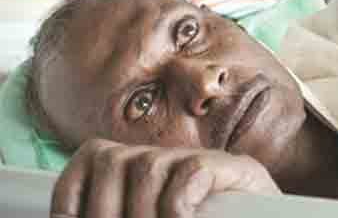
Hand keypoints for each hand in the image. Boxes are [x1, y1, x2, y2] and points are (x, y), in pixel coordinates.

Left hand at [50, 138, 280, 217]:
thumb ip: (137, 213)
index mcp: (144, 176)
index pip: (92, 159)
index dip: (71, 195)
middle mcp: (168, 161)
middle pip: (111, 159)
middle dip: (104, 212)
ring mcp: (201, 161)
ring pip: (146, 165)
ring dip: (143, 213)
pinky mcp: (232, 169)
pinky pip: (190, 174)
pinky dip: (178, 205)